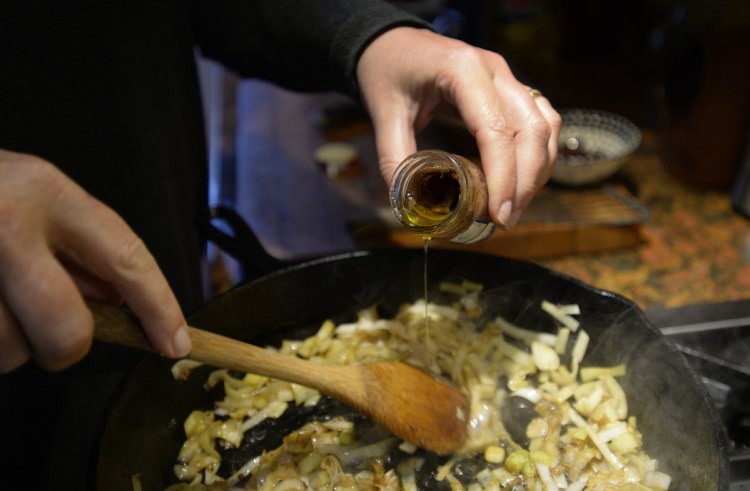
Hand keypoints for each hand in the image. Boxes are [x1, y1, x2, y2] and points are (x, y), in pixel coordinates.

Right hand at [0, 150, 190, 372]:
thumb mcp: (34, 198)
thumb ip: (79, 248)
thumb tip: (122, 305)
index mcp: (46, 191)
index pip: (126, 257)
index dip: (159, 307)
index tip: (174, 343)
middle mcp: (6, 221)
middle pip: (66, 328)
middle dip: (68, 348)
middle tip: (56, 337)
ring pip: (8, 351)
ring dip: (6, 346)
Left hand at [357, 27, 560, 229]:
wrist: (392, 43)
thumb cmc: (387, 72)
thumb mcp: (384, 115)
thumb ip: (396, 160)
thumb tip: (412, 207)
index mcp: (462, 70)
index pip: (496, 129)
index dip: (503, 177)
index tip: (498, 215)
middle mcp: (495, 70)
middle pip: (530, 130)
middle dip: (525, 182)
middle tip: (505, 220)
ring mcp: (507, 77)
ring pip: (544, 126)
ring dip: (537, 171)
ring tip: (514, 208)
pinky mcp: (511, 88)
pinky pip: (541, 120)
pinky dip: (539, 154)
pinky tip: (523, 181)